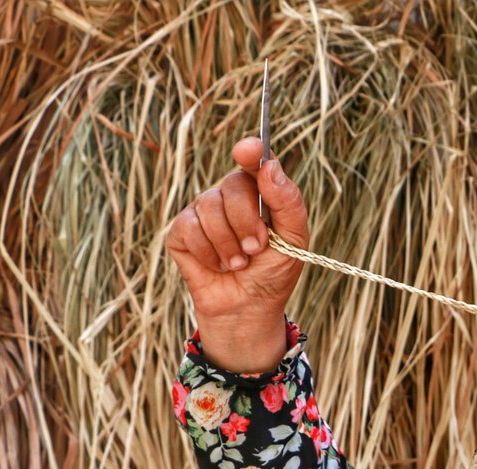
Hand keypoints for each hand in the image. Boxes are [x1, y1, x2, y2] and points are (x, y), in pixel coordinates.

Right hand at [166, 136, 310, 372]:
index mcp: (259, 192)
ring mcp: (203, 211)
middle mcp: (229, 196)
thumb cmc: (274, 273)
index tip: (248, 150)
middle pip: (232, 186)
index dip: (251, 151)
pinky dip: (208, 253)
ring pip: (209, 207)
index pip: (254, 159)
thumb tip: (269, 166)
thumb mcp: (295, 239)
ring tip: (239, 264)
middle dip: (247, 222)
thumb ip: (288, 202)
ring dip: (229, 244)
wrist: (249, 309)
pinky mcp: (181, 232)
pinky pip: (190, 228)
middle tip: (256, 249)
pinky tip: (217, 266)